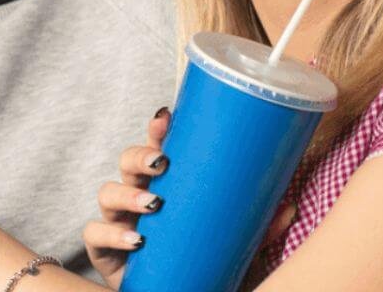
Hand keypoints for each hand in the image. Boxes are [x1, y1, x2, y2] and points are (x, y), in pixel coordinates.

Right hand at [85, 109, 295, 288]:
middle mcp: (136, 197)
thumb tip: (287, 208)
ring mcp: (117, 221)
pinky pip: (95, 233)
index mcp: (163, 185)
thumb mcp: (233, 245)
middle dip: (139, 155)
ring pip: (106, 191)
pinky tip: (135, 239)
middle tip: (161, 161)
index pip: (155, 148)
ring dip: (128, 192)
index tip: (166, 117)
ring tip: (154, 203)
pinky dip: (112, 233)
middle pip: (126, 162)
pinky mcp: (103, 250)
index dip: (156, 130)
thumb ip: (257, 229)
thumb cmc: (200, 264)